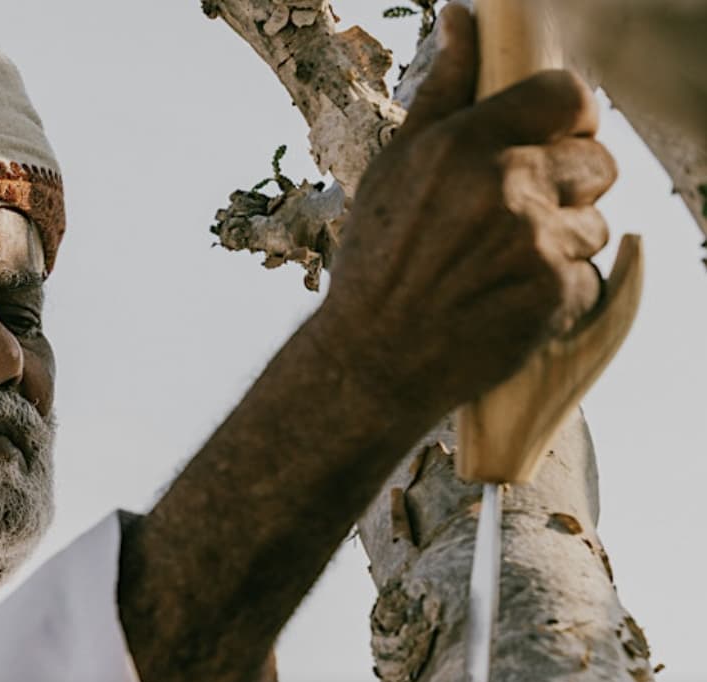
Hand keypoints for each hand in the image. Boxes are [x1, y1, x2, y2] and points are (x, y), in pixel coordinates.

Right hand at [323, 4, 615, 416]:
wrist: (373, 357)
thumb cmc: (377, 260)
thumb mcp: (395, 166)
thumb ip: (443, 89)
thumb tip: (461, 16)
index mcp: (466, 144)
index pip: (570, 97)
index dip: (572, 118)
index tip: (557, 138)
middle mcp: (506, 185)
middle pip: (597, 161)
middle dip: (568, 187)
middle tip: (517, 217)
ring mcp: (535, 242)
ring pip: (595, 224)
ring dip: (563, 243)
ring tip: (502, 266)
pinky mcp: (554, 294)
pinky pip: (587, 276)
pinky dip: (557, 290)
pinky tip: (507, 299)